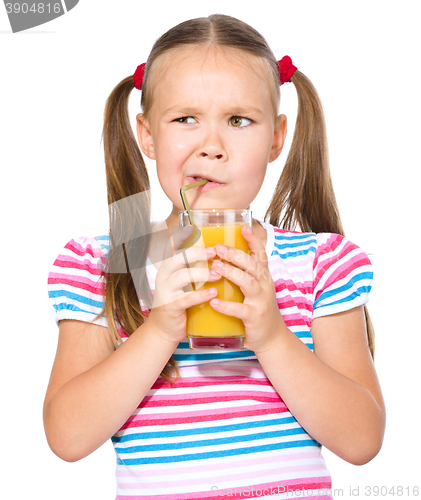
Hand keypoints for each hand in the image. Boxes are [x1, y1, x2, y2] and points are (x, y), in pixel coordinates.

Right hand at [147, 225, 220, 344]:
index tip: (193, 228)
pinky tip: (213, 292)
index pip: (172, 247)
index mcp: (168, 266)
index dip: (181, 236)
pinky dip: (201, 294)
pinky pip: (186, 298)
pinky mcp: (171, 306)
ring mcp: (165, 291)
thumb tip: (216, 251)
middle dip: (197, 253)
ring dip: (202, 273)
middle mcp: (164, 275)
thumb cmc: (180, 301)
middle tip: (215, 251)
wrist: (164, 329)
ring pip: (182, 276)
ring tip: (218, 274)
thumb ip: (194, 267)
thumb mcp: (183, 282)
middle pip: (178, 258)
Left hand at [209, 224, 284, 352]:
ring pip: (247, 283)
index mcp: (264, 277)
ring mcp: (261, 301)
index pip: (260, 255)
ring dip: (231, 273)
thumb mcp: (255, 290)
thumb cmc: (257, 310)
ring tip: (215, 266)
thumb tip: (222, 258)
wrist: (272, 339)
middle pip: (252, 265)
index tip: (244, 227)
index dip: (253, 240)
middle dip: (235, 254)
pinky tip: (213, 301)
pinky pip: (240, 309)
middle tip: (218, 247)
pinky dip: (226, 305)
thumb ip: (243, 275)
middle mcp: (265, 286)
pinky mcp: (254, 317)